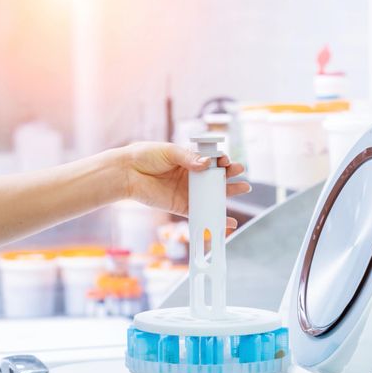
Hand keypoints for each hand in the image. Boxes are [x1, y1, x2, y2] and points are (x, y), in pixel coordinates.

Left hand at [122, 141, 249, 228]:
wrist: (127, 172)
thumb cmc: (145, 156)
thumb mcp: (170, 151)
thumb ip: (189, 158)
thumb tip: (208, 164)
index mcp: (188, 159)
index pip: (211, 160)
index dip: (221, 160)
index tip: (226, 160)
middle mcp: (190, 176)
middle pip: (215, 177)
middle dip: (230, 174)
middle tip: (241, 173)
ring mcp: (187, 191)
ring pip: (211, 194)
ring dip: (228, 193)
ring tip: (244, 188)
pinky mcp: (181, 206)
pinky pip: (200, 213)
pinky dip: (214, 218)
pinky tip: (228, 221)